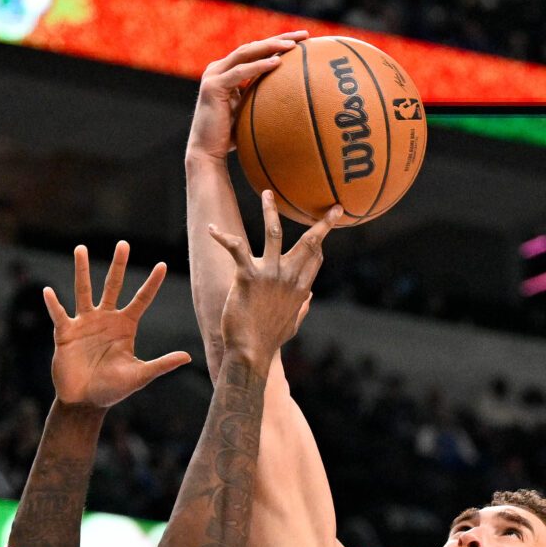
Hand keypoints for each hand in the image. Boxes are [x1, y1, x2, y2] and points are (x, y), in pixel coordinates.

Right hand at [44, 242, 192, 409]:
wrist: (85, 402)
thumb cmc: (112, 390)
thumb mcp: (139, 376)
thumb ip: (161, 365)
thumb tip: (188, 356)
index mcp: (125, 327)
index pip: (141, 300)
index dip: (152, 283)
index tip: (163, 265)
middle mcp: (105, 319)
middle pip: (113, 286)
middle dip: (118, 266)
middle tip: (123, 244)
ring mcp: (84, 324)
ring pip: (83, 291)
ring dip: (82, 270)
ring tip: (81, 248)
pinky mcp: (66, 333)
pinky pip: (59, 314)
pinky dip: (53, 304)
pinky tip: (48, 291)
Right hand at [189, 31, 306, 161]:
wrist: (207, 153)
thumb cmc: (230, 137)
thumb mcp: (249, 110)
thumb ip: (260, 97)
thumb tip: (289, 96)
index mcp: (226, 71)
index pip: (254, 51)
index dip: (277, 43)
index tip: (302, 40)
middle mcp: (218, 69)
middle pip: (252, 46)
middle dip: (279, 38)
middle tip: (304, 35)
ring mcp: (213, 75)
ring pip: (245, 53)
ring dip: (270, 46)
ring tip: (293, 46)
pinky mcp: (213, 87)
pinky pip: (240, 72)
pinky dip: (258, 66)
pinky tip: (277, 63)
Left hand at [210, 191, 333, 364]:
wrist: (250, 353)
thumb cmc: (268, 342)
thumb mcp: (291, 325)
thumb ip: (301, 308)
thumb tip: (309, 299)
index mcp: (300, 289)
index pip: (316, 257)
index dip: (320, 240)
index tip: (324, 226)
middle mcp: (289, 278)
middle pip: (310, 243)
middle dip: (323, 224)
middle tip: (333, 207)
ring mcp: (270, 275)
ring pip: (274, 234)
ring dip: (270, 212)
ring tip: (267, 193)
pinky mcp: (247, 276)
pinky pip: (235, 248)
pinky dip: (222, 236)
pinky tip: (211, 229)